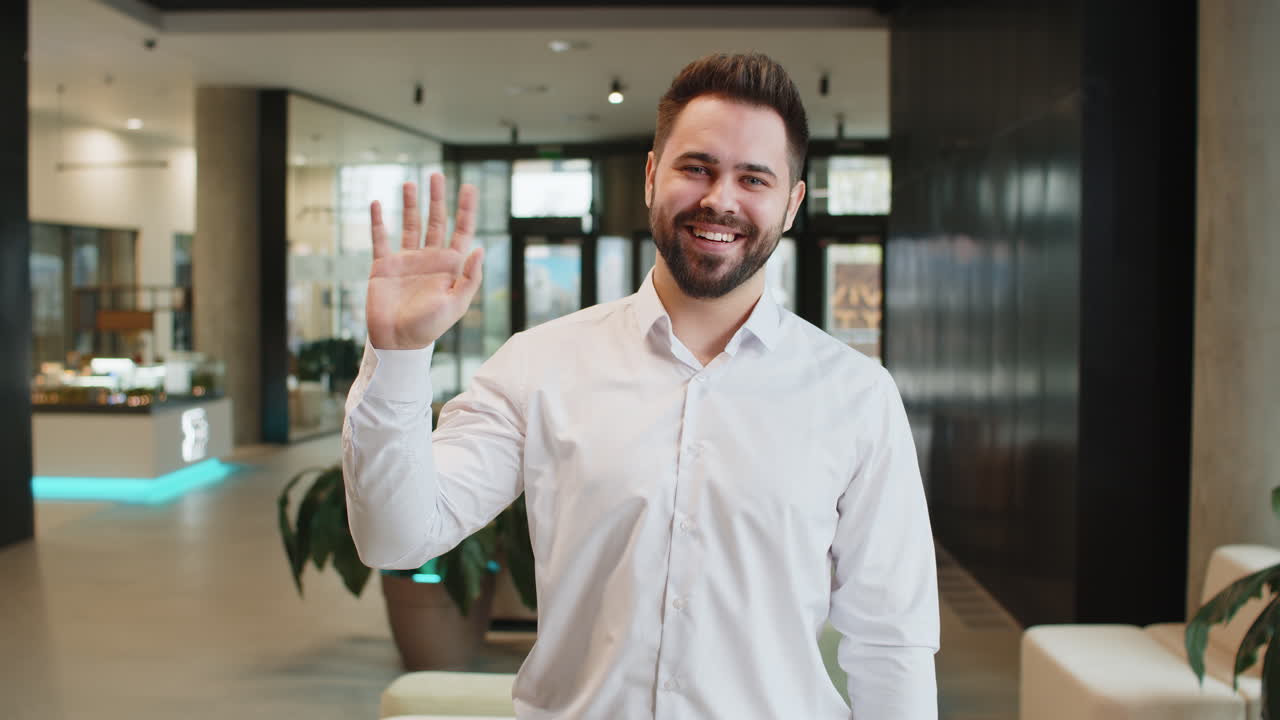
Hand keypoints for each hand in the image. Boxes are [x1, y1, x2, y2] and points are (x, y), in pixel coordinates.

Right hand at [366, 173, 483, 349]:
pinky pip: (380, 239)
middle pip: (436, 221)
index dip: (465, 209)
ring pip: (410, 225)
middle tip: (436, 175)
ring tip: (410, 183)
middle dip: (437, 198)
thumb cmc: (429, 327)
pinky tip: (376, 203)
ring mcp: (406, 260)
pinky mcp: (384, 266)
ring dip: (410, 204)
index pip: (461, 230)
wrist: (397, 342)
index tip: (468, 187)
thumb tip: (480, 249)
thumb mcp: (456, 304)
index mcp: (449, 266)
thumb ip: (469, 277)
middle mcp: (429, 258)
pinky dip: (378, 221)